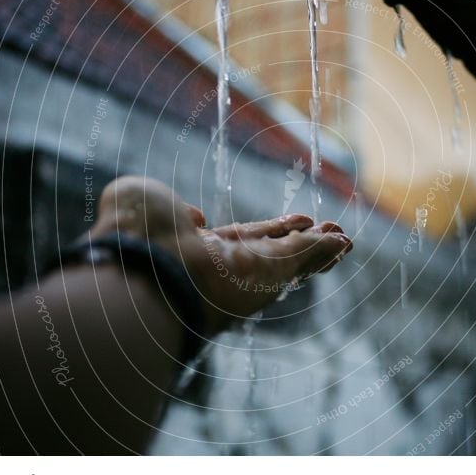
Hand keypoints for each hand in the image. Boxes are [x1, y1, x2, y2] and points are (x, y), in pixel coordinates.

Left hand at [89, 176, 351, 332]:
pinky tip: (344, 243)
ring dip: (321, 249)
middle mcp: (230, 268)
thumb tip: (194, 217)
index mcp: (201, 252)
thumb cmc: (129, 233)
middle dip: (305, 245)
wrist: (139, 260)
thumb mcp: (142, 201)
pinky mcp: (270, 273)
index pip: (245, 242)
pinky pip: (303, 259)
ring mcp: (251, 273)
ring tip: (345, 240)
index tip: (292, 224)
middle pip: (277, 256)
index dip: (270, 233)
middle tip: (331, 235)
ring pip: (295, 260)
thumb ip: (169, 206)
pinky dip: (325, 251)